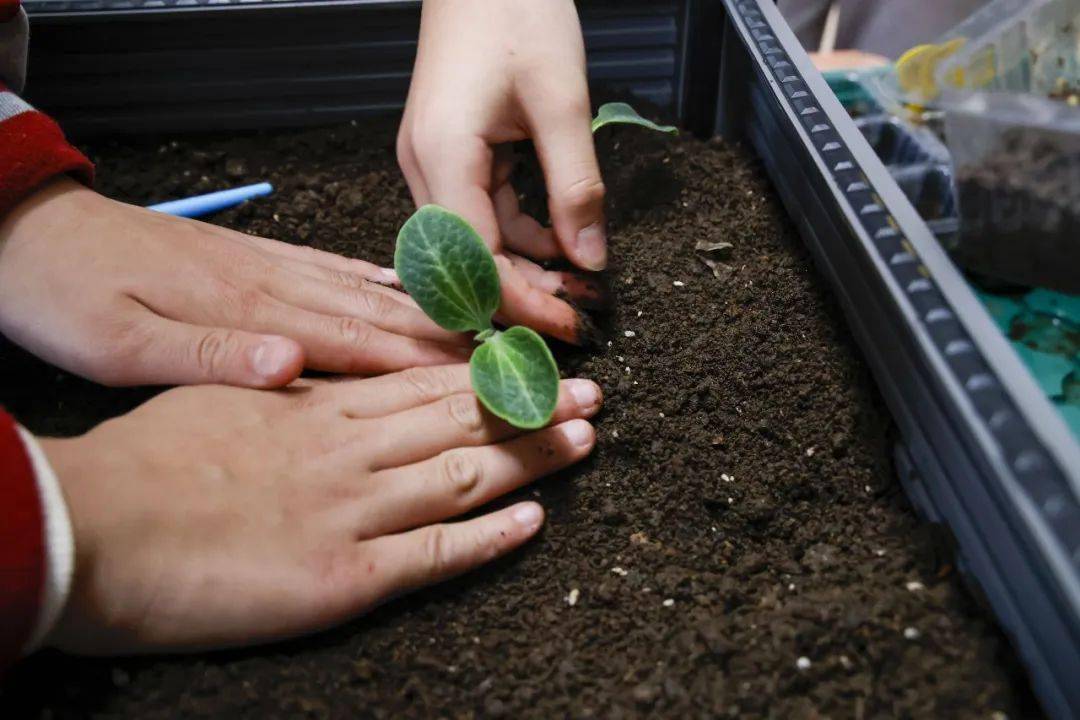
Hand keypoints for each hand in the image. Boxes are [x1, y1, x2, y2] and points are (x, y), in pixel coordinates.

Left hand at [0, 178, 469, 387]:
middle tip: (509, 355)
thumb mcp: (120, 344)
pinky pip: (337, 272)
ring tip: (484, 329)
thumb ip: (211, 356)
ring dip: (429, 312)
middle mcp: (275, 285)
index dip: (428, 365)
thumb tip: (291, 366)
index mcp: (251, 312)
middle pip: (382, 315)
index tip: (486, 380)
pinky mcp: (257, 260)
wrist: (34, 232)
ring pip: (369, 291)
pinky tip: (408, 294)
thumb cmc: (70, 297)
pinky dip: (382, 285)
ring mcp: (270, 267)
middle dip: (451, 339)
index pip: (360, 342)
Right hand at [39, 364, 601, 652]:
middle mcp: (350, 452)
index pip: (423, 384)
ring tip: (582, 440)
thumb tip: (318, 370)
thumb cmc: (144, 461)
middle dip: (530, 406)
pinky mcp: (345, 576)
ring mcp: (353, 511)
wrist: (95, 526)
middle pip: (460, 422)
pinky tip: (534, 520)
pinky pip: (434, 553)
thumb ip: (284, 388)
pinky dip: (489, 537)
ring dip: (530, 457)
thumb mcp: (220, 397)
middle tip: (589, 394)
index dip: (486, 374)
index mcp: (318, 409)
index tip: (531, 364)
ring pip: (463, 475)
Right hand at [397, 0, 605, 343]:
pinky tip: (557, 239)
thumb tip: (590, 262)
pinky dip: (517, 232)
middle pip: (466, 261)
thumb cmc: (520, 11)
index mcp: (442, 155)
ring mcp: (429, 160)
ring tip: (577, 280)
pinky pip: (479, 211)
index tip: (572, 325)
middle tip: (581, 312)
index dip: (522, 302)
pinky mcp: (446, 152)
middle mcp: (423, 166)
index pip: (475, 261)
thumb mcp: (564, 102)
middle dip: (523, 293)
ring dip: (523, 266)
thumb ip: (577, 188)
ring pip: (473, 241)